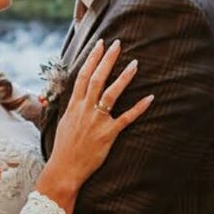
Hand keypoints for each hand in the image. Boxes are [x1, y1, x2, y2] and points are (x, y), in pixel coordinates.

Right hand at [44, 39, 154, 192]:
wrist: (64, 169)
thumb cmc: (64, 148)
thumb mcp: (64, 123)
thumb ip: (72, 108)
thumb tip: (76, 97)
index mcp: (74, 105)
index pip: (83, 76)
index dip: (92, 58)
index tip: (100, 44)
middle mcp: (85, 110)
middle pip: (97, 79)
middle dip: (108, 60)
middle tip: (118, 44)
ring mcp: (97, 121)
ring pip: (111, 94)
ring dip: (123, 77)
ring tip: (134, 63)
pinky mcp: (108, 134)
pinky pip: (126, 118)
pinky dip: (138, 108)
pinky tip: (150, 97)